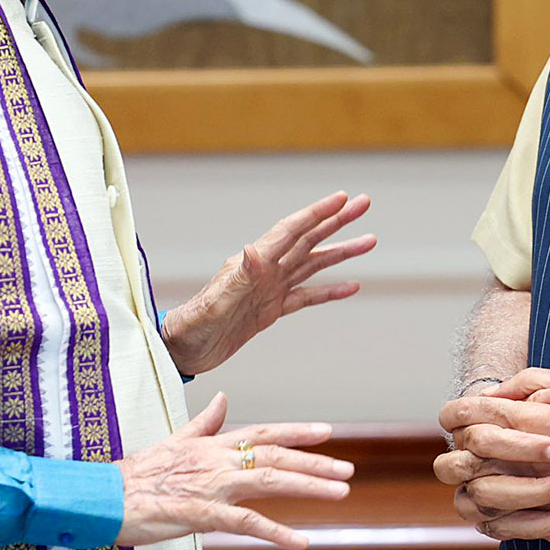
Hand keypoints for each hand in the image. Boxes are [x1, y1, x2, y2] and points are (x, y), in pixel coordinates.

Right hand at [116, 391, 352, 549]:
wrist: (104, 498)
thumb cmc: (137, 474)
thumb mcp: (174, 441)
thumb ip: (204, 423)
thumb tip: (222, 398)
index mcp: (212, 445)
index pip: (263, 433)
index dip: (296, 432)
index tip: (327, 432)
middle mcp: (217, 460)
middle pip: (275, 455)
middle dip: (315, 461)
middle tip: (348, 469)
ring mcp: (211, 486)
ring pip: (269, 481)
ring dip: (308, 486)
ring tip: (340, 492)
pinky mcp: (201, 514)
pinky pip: (245, 523)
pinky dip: (275, 531)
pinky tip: (301, 540)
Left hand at [162, 191, 375, 375]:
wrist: (180, 351)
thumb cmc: (191, 326)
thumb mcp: (215, 303)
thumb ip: (238, 277)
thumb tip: (254, 249)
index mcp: (253, 263)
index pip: (291, 231)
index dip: (317, 213)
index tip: (342, 198)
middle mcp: (265, 270)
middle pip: (308, 239)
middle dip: (337, 221)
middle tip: (364, 203)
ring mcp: (270, 289)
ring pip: (313, 264)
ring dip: (341, 251)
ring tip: (368, 240)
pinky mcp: (270, 310)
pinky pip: (307, 297)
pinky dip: (330, 291)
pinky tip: (350, 286)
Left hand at [436, 368, 549, 541]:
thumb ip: (530, 383)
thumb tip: (493, 394)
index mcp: (529, 416)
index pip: (466, 414)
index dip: (455, 417)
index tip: (460, 421)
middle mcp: (527, 452)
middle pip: (463, 456)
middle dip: (461, 454)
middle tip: (472, 454)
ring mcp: (538, 487)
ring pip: (480, 495)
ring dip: (480, 489)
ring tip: (495, 482)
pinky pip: (511, 526)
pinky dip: (507, 518)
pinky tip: (518, 509)